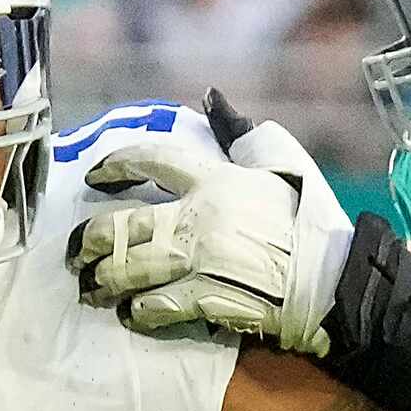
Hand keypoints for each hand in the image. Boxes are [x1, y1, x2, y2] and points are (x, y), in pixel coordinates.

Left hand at [67, 91, 354, 354]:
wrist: (335, 277)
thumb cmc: (311, 218)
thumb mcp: (280, 162)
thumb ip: (239, 132)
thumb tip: (211, 97)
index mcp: (215, 177)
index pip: (149, 159)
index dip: (114, 166)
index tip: (95, 177)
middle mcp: (199, 215)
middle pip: (123, 223)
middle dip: (89, 238)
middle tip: (75, 251)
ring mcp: (199, 259)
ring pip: (129, 267)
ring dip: (103, 280)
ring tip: (91, 287)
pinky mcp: (207, 297)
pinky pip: (156, 305)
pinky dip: (138, 311)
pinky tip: (130, 314)